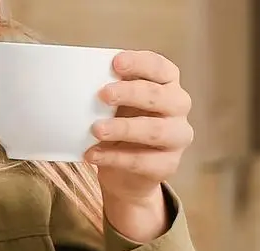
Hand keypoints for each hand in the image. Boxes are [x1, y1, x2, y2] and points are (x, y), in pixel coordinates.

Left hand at [87, 51, 193, 240]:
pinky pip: (142, 161)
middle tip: (103, 94)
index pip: (160, 67)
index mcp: (168, 84)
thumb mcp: (116, 108)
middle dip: (130, 93)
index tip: (116, 62)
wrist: (127, 177)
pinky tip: (93, 154)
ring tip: (96, 130)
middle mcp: (178, 107)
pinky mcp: (168, 165)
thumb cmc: (122, 131)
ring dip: (122, 128)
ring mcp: (177, 137)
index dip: (139, 63)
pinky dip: (114, 157)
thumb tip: (81, 81)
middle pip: (158, 96)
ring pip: (154, 130)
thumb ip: (111, 93)